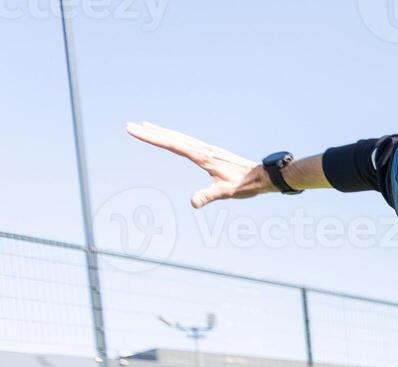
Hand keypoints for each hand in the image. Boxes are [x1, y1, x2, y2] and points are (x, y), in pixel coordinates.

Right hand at [125, 121, 268, 207]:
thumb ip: (208, 196)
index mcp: (201, 156)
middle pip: (171, 137)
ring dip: (160, 131)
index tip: (135, 130)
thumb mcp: (225, 193)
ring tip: (144, 125)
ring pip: (178, 137)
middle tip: (129, 125)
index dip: (151, 137)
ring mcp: (206, 149)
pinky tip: (171, 137)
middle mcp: (202, 149)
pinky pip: (187, 141)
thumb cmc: (244, 185)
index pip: (171, 144)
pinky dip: (174, 136)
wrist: (261, 176)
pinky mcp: (210, 152)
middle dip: (149, 132)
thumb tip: (192, 203)